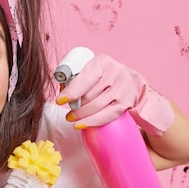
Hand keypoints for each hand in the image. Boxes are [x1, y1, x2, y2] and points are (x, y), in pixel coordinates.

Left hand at [56, 53, 173, 134]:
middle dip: (74, 104)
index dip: (72, 92)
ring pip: (95, 107)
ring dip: (80, 114)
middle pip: (88, 95)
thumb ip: (74, 76)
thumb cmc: (101, 76)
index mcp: (102, 62)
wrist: (128, 81)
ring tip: (70, 117)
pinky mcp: (125, 104)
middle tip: (66, 107)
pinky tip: (80, 124)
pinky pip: (106, 116)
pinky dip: (91, 122)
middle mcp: (114, 74)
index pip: (85, 79)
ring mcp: (122, 90)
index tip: (60, 100)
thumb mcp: (90, 68)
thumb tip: (62, 91)